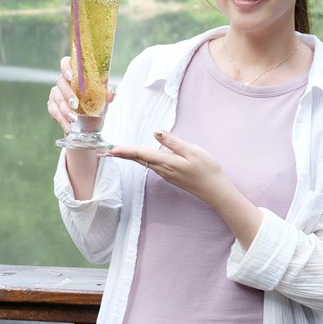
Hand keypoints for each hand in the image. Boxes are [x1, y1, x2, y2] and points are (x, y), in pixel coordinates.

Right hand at [46, 57, 114, 134]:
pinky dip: (61, 119)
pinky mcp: (52, 105)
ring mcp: (56, 93)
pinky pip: (53, 111)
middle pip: (60, 82)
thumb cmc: (96, 104)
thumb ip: (107, 94)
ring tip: (74, 119)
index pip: (66, 63)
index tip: (70, 76)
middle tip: (76, 104)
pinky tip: (69, 125)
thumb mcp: (104, 99)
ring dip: (65, 109)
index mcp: (75, 74)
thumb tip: (110, 93)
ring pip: (56, 98)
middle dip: (67, 94)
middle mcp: (64, 82)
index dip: (65, 67)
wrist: (89, 123)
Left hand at [107, 129, 227, 203]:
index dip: (126, 151)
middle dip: (123, 154)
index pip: (141, 154)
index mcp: (167, 162)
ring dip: (132, 157)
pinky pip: (152, 166)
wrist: (216, 191)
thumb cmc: (207, 170)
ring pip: (145, 163)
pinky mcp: (171, 176)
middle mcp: (163, 170)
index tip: (111, 149)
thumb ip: (173, 142)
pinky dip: (142, 160)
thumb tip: (155, 132)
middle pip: (139, 159)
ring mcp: (167, 174)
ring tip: (119, 152)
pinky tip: (140, 156)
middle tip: (107, 150)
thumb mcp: (192, 151)